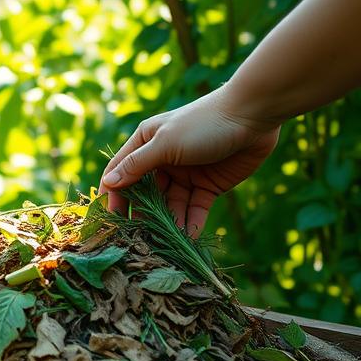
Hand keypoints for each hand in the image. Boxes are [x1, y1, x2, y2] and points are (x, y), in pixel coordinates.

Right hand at [98, 86, 280, 233]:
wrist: (252, 116)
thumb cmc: (202, 123)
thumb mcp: (165, 143)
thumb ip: (136, 165)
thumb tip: (108, 184)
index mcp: (146, 143)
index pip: (121, 173)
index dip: (113, 196)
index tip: (110, 219)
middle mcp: (162, 160)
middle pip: (145, 194)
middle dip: (142, 215)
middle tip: (138, 239)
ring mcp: (185, 175)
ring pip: (170, 205)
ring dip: (167, 223)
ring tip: (163, 243)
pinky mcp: (208, 186)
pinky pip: (195, 209)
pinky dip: (191, 223)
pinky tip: (188, 238)